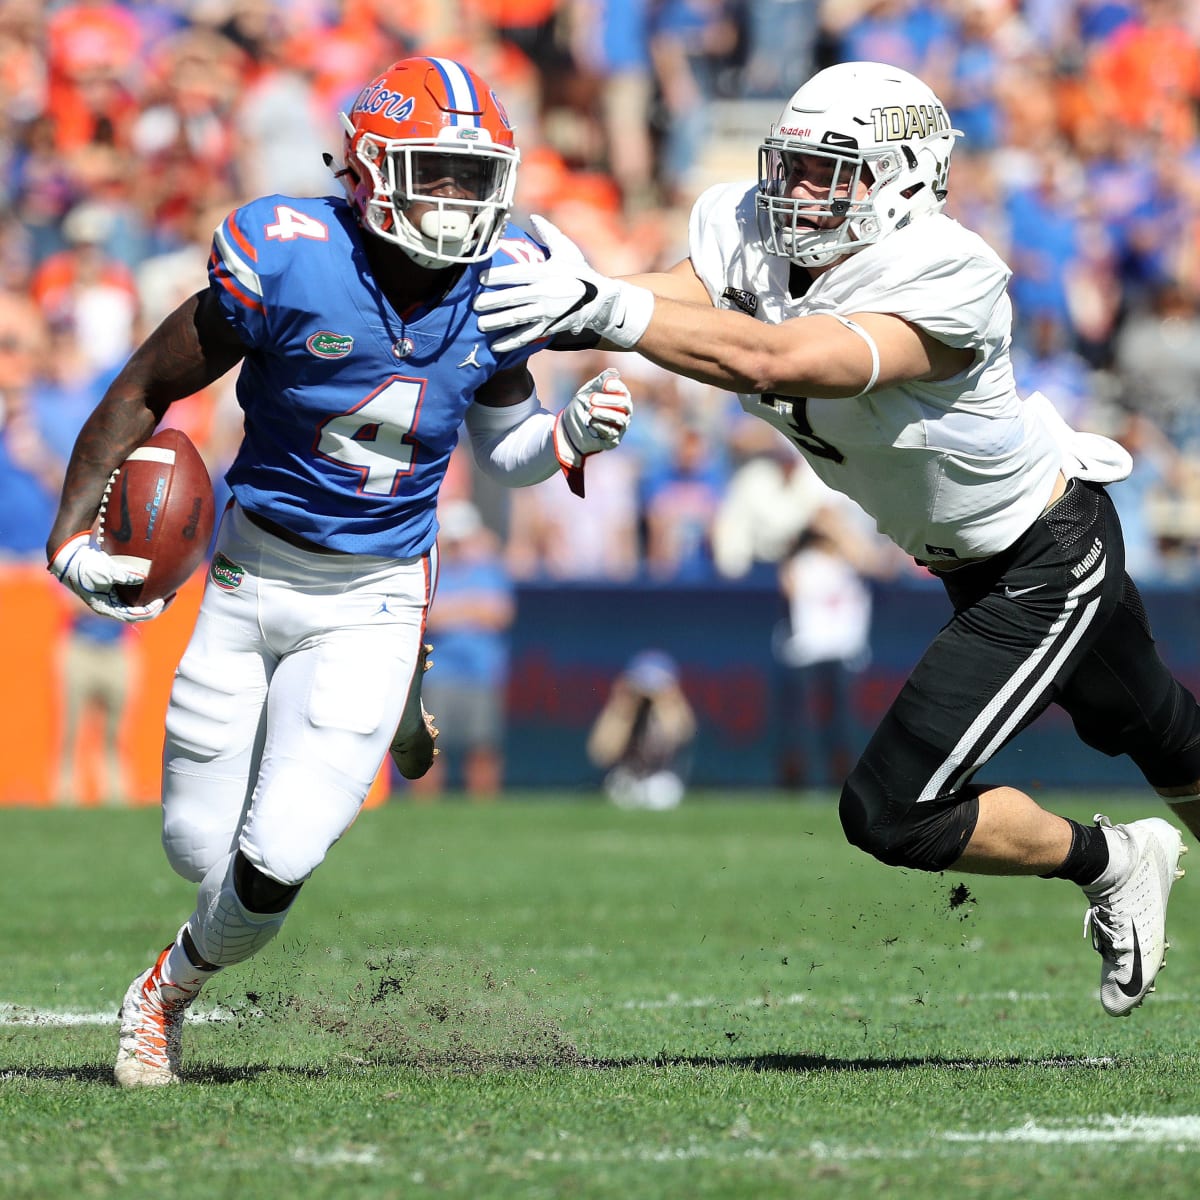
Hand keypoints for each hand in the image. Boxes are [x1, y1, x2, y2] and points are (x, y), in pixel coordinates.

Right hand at [48, 532, 166, 622]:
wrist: (69, 557)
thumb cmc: (84, 566)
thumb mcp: (103, 571)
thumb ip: (122, 575)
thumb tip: (142, 577)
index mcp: (107, 607)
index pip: (134, 616)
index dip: (150, 611)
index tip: (162, 601)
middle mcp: (112, 605)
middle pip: (139, 613)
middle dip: (157, 606)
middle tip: (173, 595)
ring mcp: (114, 597)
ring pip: (139, 603)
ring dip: (154, 598)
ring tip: (170, 590)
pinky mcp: (115, 588)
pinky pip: (135, 593)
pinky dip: (146, 589)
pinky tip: (158, 580)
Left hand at [475, 216, 653, 352]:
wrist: (601, 300)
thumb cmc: (580, 272)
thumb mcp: (566, 250)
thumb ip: (548, 234)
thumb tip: (534, 217)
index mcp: (545, 273)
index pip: (515, 274)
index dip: (496, 276)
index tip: (479, 278)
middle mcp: (544, 294)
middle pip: (512, 298)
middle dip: (491, 302)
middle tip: (474, 305)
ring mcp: (546, 313)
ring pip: (516, 319)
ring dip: (497, 322)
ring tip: (480, 324)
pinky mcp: (549, 328)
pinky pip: (527, 337)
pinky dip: (510, 343)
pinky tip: (496, 346)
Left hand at [554, 368, 632, 471]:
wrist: (568, 430)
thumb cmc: (581, 408)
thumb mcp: (587, 392)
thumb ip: (599, 382)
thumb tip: (615, 372)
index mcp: (618, 398)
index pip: (622, 391)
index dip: (615, 387)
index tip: (604, 385)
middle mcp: (623, 412)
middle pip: (623, 404)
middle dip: (607, 401)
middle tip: (591, 399)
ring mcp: (619, 427)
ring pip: (619, 419)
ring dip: (604, 414)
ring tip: (590, 411)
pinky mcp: (613, 440)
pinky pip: (612, 433)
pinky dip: (601, 426)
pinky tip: (591, 423)